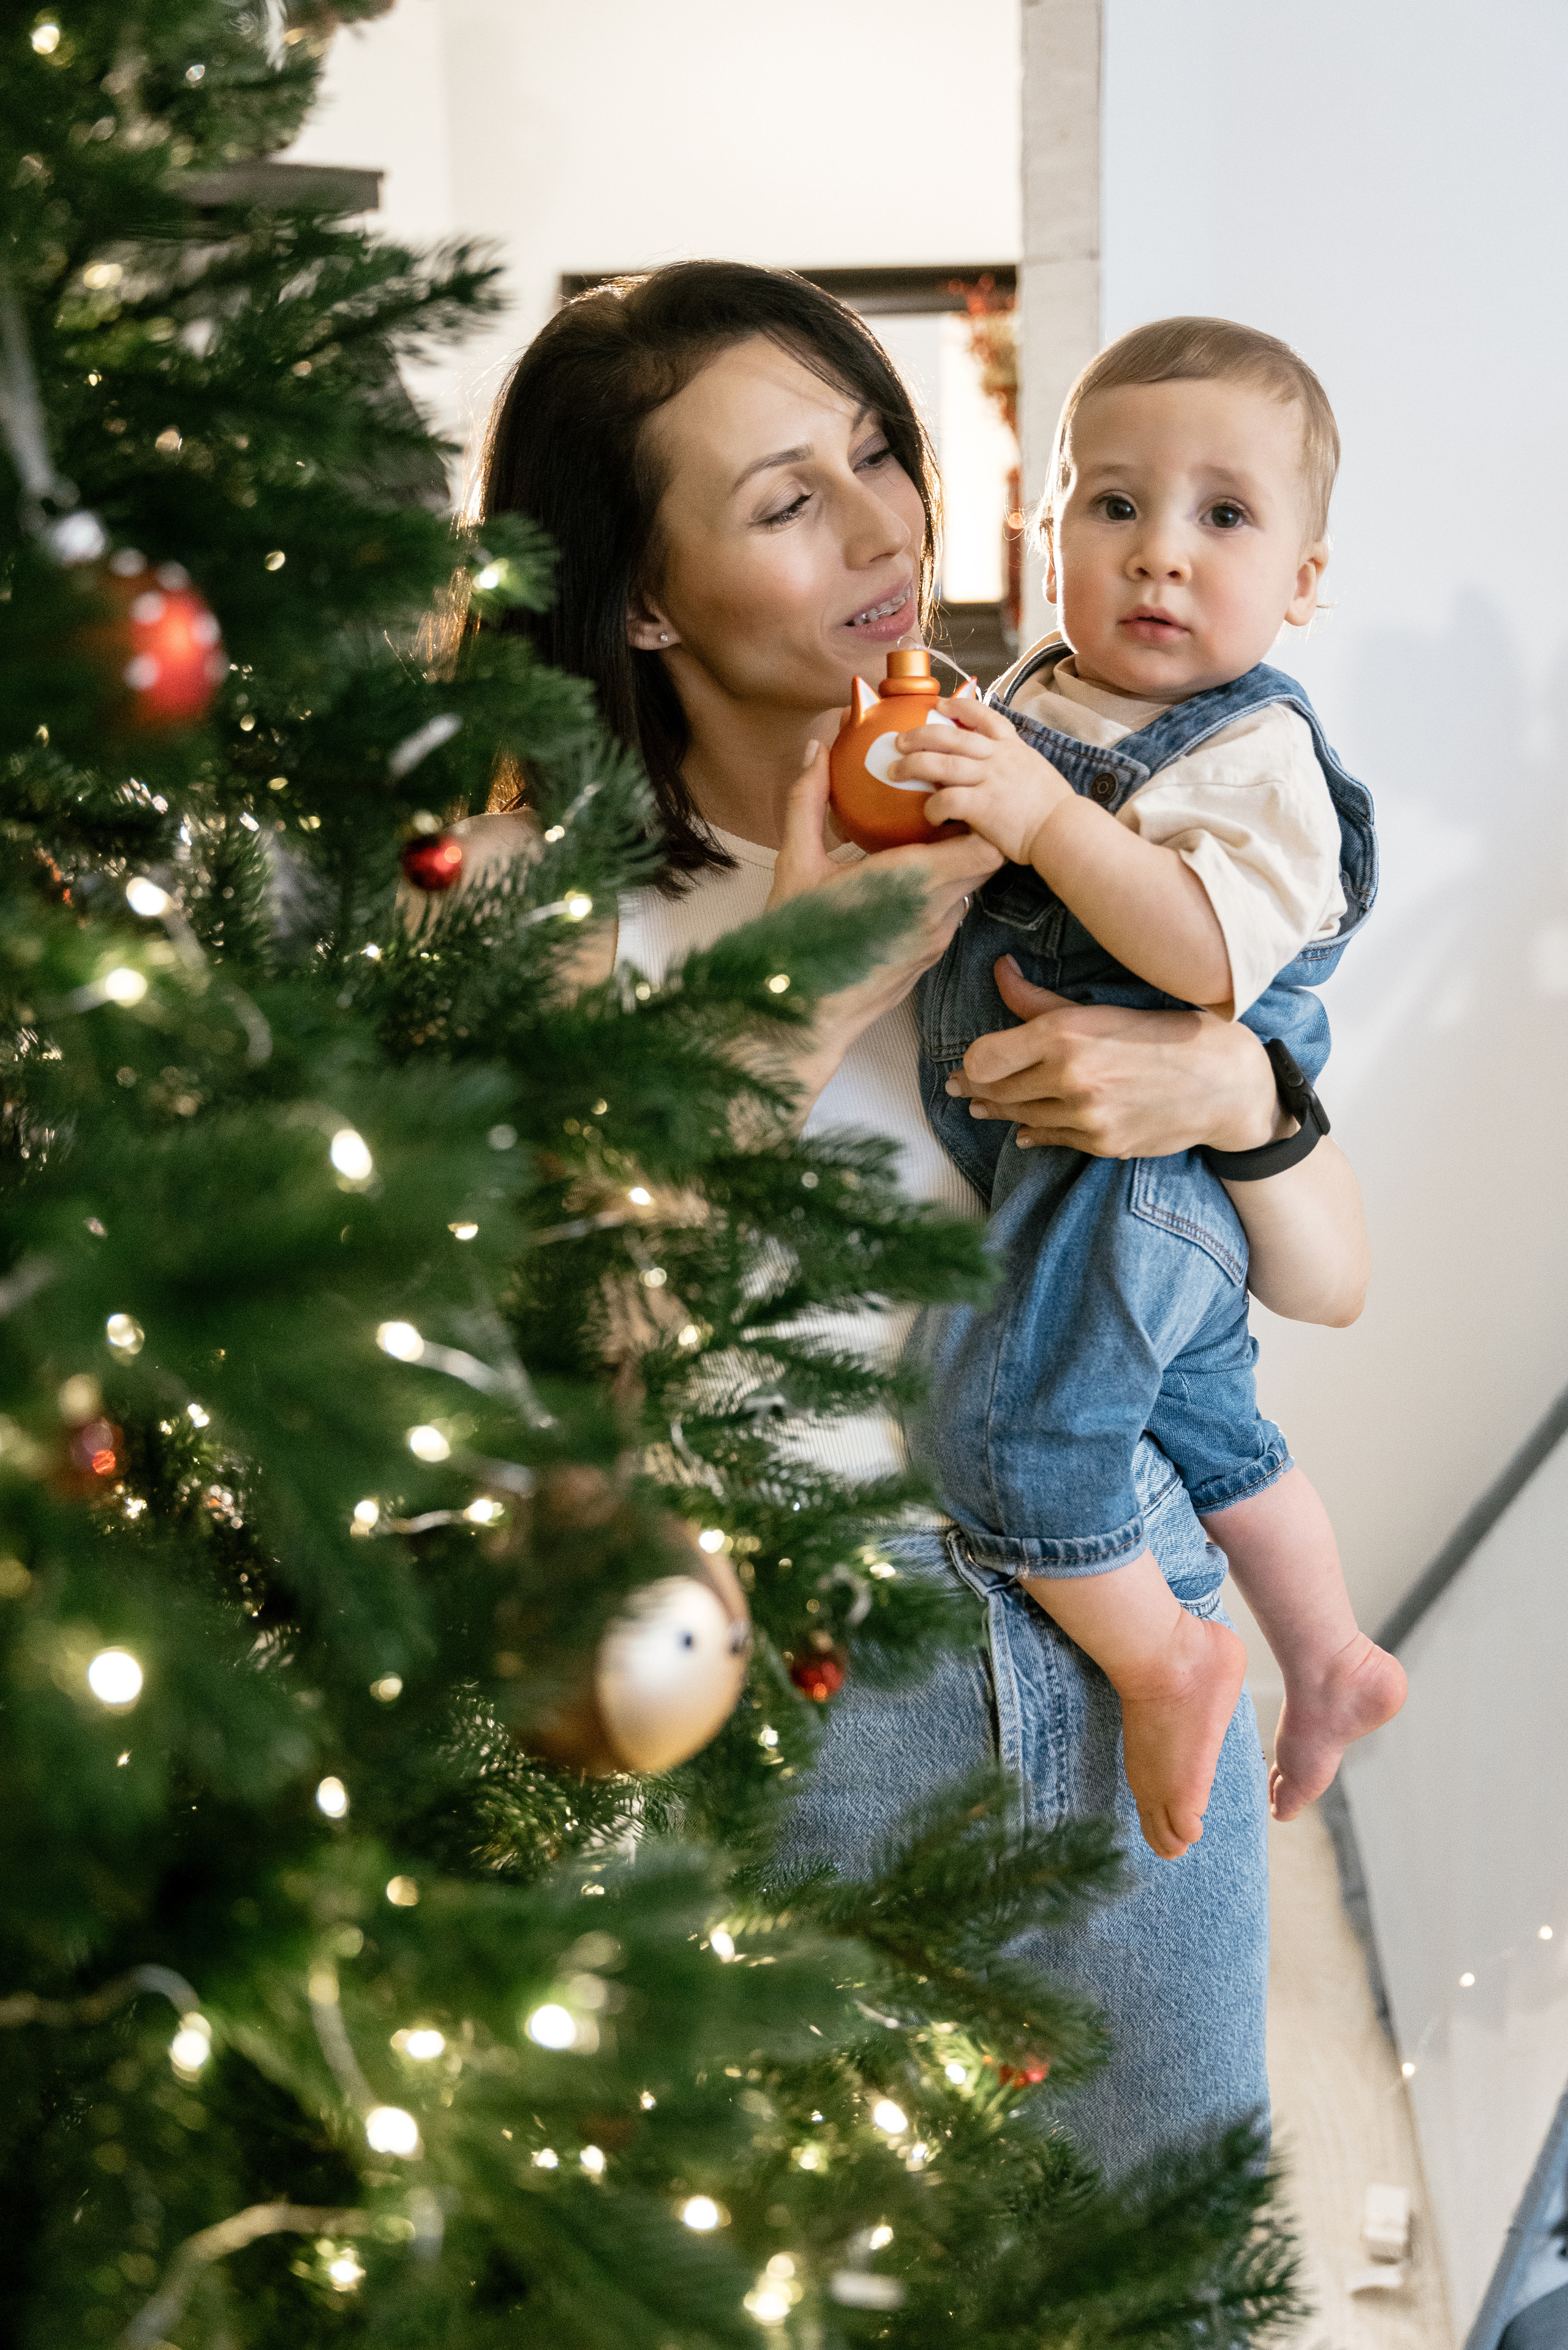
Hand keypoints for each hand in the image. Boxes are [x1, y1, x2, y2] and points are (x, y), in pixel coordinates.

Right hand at [765, 738, 1001, 1107]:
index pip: (983, 846)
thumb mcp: (796, 864)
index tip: (952, 799)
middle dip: (969, 834)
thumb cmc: (795, 940)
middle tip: (937, 812)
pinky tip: (902, 886)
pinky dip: (939, 896)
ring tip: (919, 846)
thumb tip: (816, 752)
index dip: (979, 819)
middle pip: (984, 864)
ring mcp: (936, 939)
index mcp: (911, 882)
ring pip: (968, 891)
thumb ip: (808, 803)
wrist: (800, 1012)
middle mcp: (936, 913)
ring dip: (953, 867)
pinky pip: (950, 915)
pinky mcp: (930, 958)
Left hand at [888, 697, 1074, 866]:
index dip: (958, 707)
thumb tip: (993, 765)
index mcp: (1012, 747)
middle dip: (919, 735)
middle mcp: (998, 758)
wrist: (1064, 829)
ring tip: (893, 770)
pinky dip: (932, 807)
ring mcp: (989, 779)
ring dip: (912, 765)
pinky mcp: (983, 806)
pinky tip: (928, 815)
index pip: (983, 716)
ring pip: (940, 763)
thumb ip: (1012, 763)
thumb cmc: (1052, 808)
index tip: (938, 705)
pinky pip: (947, 799)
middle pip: (950, 737)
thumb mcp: (1035, 771)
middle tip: (898, 741)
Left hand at [948, 955, 1282, 1156]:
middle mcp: (1070, 1077)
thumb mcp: (1104, 1007)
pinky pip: (1050, 1140)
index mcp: (1065, 1034)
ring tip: (981, 1107)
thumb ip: (1042, 1000)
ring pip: (1020, 1118)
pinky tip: (1022, 1131)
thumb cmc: (1168, 1033)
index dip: (971, 1063)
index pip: (985, 1058)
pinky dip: (1032, 1133)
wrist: (1227, 1084)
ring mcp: (1085, 1116)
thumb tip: (998, 969)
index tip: (966, 1065)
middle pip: (996, 1091)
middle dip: (974, 1090)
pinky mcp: (1102, 1144)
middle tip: (958, 1089)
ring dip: (998, 1113)